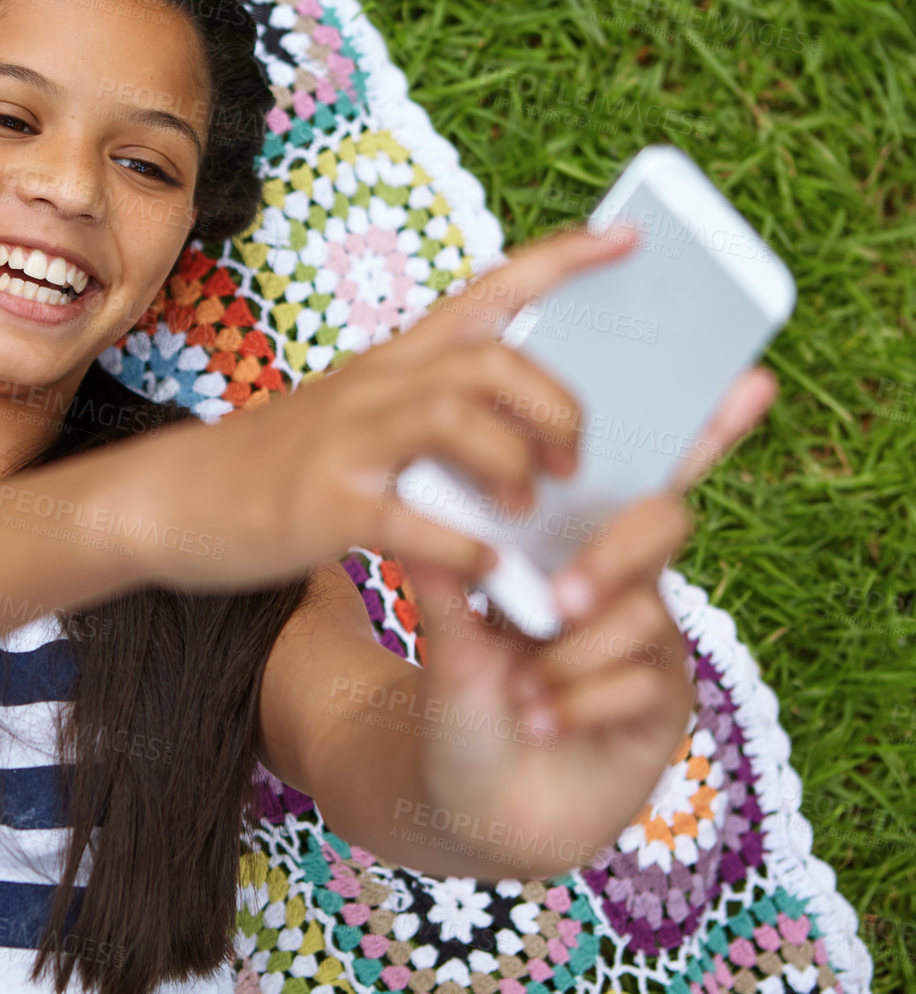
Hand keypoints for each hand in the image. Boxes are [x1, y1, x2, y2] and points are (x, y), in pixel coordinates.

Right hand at [147, 223, 640, 592]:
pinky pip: (413, 521)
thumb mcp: (348, 415)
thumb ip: (421, 411)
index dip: (560, 260)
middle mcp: (373, 388)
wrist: (166, 499)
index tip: (626, 239)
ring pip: (459, 419)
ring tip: (526, 511)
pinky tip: (485, 570)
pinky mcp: (325, 506)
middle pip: (490, 360)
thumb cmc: (271, 466)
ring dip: (515, 465)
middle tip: (576, 460)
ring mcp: (347, 443)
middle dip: (555, 405)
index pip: (484, 292)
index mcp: (388, 364)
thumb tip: (512, 431)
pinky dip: (466, 549)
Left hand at [401, 366, 776, 875]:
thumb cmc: (464, 698)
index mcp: (572, 547)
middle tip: (559, 602)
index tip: (748, 381)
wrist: (467, 796)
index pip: (637, 477)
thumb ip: (450, 576)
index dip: (702, 430)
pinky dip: (579, 702)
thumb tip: (427, 505)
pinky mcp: (664, 705)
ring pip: (643, 613)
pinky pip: (641, 682)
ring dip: (573, 657)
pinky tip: (539, 721)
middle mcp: (623, 583)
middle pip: (660, 526)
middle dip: (611, 558)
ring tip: (520, 691)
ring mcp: (650, 644)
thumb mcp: (447, 634)